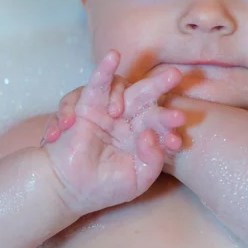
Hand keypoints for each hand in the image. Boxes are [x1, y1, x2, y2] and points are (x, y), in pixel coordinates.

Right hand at [41, 50, 184, 216]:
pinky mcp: (87, 107)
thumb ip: (152, 159)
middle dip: (161, 87)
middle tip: (177, 75)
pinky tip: (113, 56)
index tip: (177, 134)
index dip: (168, 125)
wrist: (70, 191)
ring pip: (127, 90)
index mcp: (142, 134)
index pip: (159, 123)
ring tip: (165, 75)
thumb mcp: (138, 178)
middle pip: (147, 99)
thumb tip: (150, 135)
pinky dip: (103, 70)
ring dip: (146, 82)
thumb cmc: (105, 187)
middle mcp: (127, 119)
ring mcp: (108, 111)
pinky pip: (97, 86)